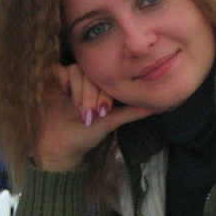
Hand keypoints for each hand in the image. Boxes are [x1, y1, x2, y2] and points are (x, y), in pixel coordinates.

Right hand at [32, 64, 154, 171]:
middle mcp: (86, 80)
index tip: (104, 112)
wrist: (60, 146)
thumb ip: (134, 111)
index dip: (105, 93)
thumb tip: (162, 106)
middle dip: (92, 95)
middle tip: (90, 115)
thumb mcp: (113, 121)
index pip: (106, 78)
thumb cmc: (87, 134)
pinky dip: (63, 79)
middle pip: (92, 74)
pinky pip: (59, 70)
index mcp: (101, 86)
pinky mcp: (53, 80)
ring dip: (79, 92)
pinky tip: (65, 92)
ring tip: (80, 111)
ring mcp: (69, 79)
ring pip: (77, 71)